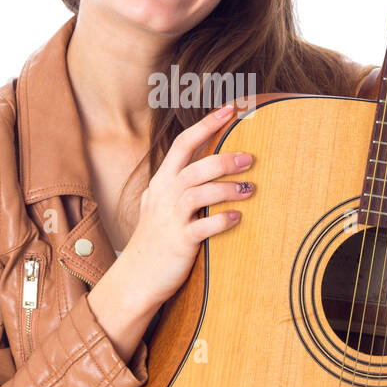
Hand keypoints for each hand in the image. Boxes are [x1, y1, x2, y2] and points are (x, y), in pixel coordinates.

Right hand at [116, 102, 255, 312]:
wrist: (136, 277)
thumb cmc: (156, 239)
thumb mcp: (161, 205)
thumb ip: (179, 184)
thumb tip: (208, 165)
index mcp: (162, 182)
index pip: (184, 144)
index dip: (207, 124)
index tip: (231, 108)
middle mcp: (164, 195)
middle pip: (195, 167)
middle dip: (224, 159)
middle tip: (250, 158)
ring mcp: (170, 218)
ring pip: (199, 193)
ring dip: (228, 188)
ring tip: (250, 188)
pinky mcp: (179, 241)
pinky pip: (203, 227)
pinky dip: (222, 220)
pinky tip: (237, 218)